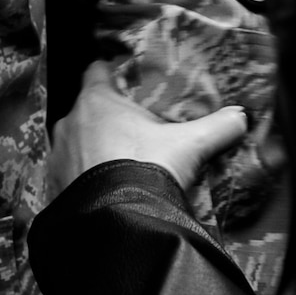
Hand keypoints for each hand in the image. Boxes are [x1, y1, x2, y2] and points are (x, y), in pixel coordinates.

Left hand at [47, 61, 247, 199]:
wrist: (118, 224)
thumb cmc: (147, 169)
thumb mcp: (189, 145)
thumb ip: (217, 127)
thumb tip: (241, 117)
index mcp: (97, 100)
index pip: (97, 70)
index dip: (112, 72)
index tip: (127, 80)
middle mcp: (70, 122)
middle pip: (89, 108)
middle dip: (108, 117)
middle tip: (134, 129)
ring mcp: (58, 156)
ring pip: (76, 141)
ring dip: (92, 148)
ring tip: (120, 163)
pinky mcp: (54, 186)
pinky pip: (69, 174)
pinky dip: (84, 178)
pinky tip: (106, 190)